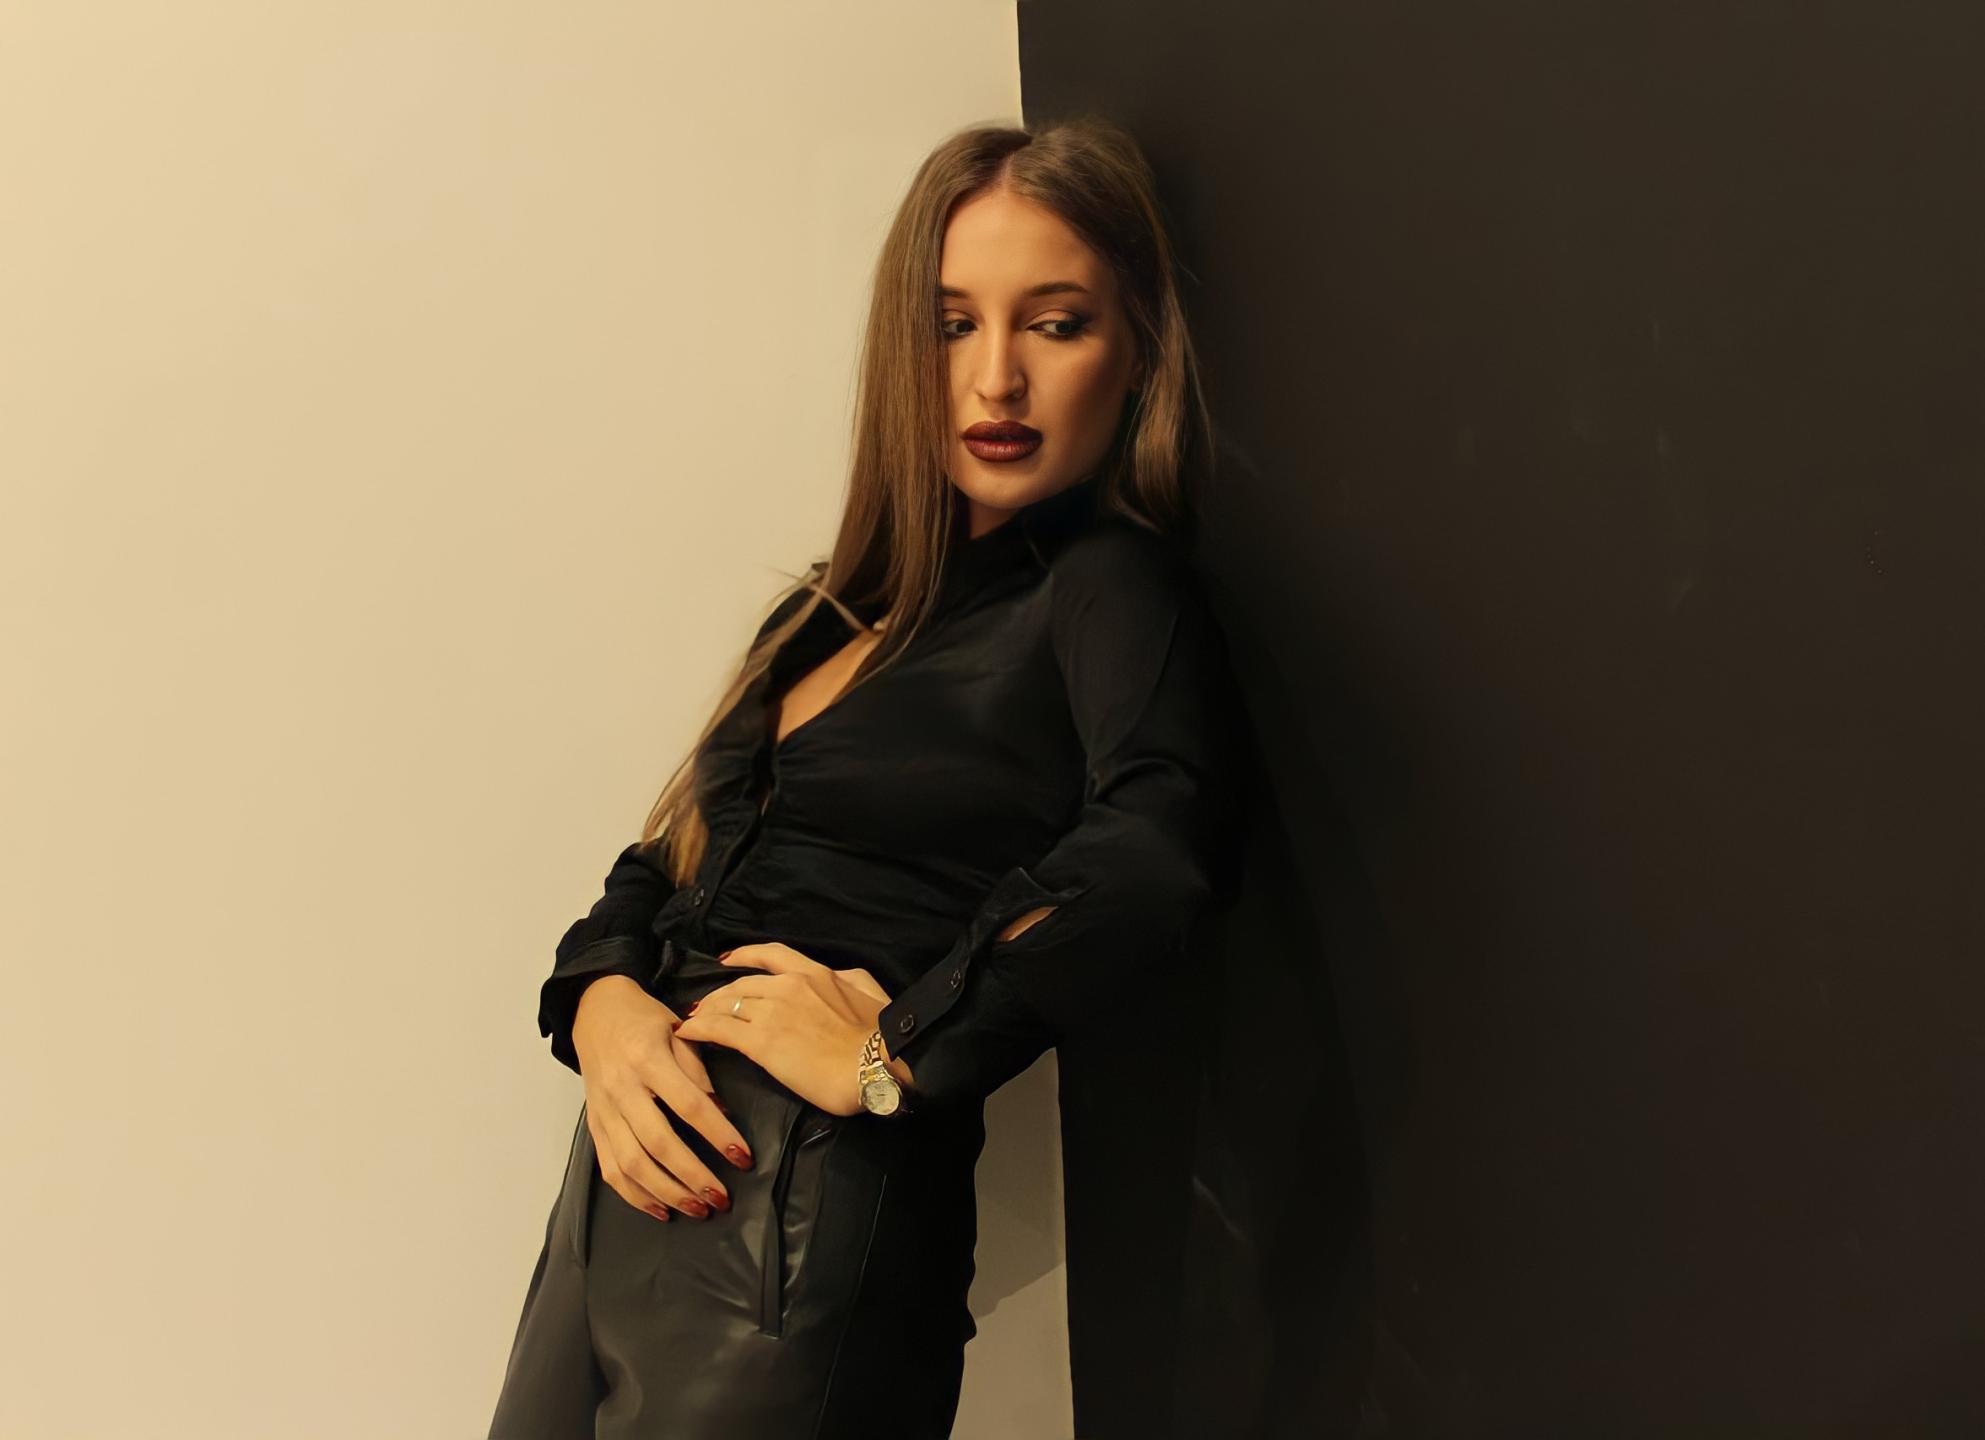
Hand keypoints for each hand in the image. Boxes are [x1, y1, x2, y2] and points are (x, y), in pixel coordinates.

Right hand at [569, 975, 758, 1222]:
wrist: (594, 1011)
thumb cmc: (646, 1019)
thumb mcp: (678, 1029)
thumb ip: (697, 1069)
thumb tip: (720, 1112)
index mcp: (648, 1059)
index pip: (689, 1104)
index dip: (718, 1133)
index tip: (743, 1157)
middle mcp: (622, 1089)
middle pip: (658, 1143)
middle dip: (693, 1176)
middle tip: (722, 1198)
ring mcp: (603, 1111)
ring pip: (632, 1163)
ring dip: (667, 1193)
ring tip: (698, 1209)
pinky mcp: (594, 1126)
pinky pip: (611, 1169)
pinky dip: (635, 1196)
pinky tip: (661, 1210)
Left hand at [670, 943, 891, 1116]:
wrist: (877, 1066)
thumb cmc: (880, 1035)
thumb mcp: (870, 992)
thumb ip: (850, 980)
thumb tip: (841, 976)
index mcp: (815, 973)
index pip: (771, 955)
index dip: (744, 955)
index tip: (726, 960)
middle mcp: (788, 985)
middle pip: (741, 983)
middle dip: (720, 994)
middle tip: (705, 1006)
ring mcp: (772, 1013)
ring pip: (727, 1004)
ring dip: (706, 1011)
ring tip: (694, 1020)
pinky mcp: (760, 1043)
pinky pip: (719, 1030)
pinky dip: (699, 1029)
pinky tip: (687, 1033)